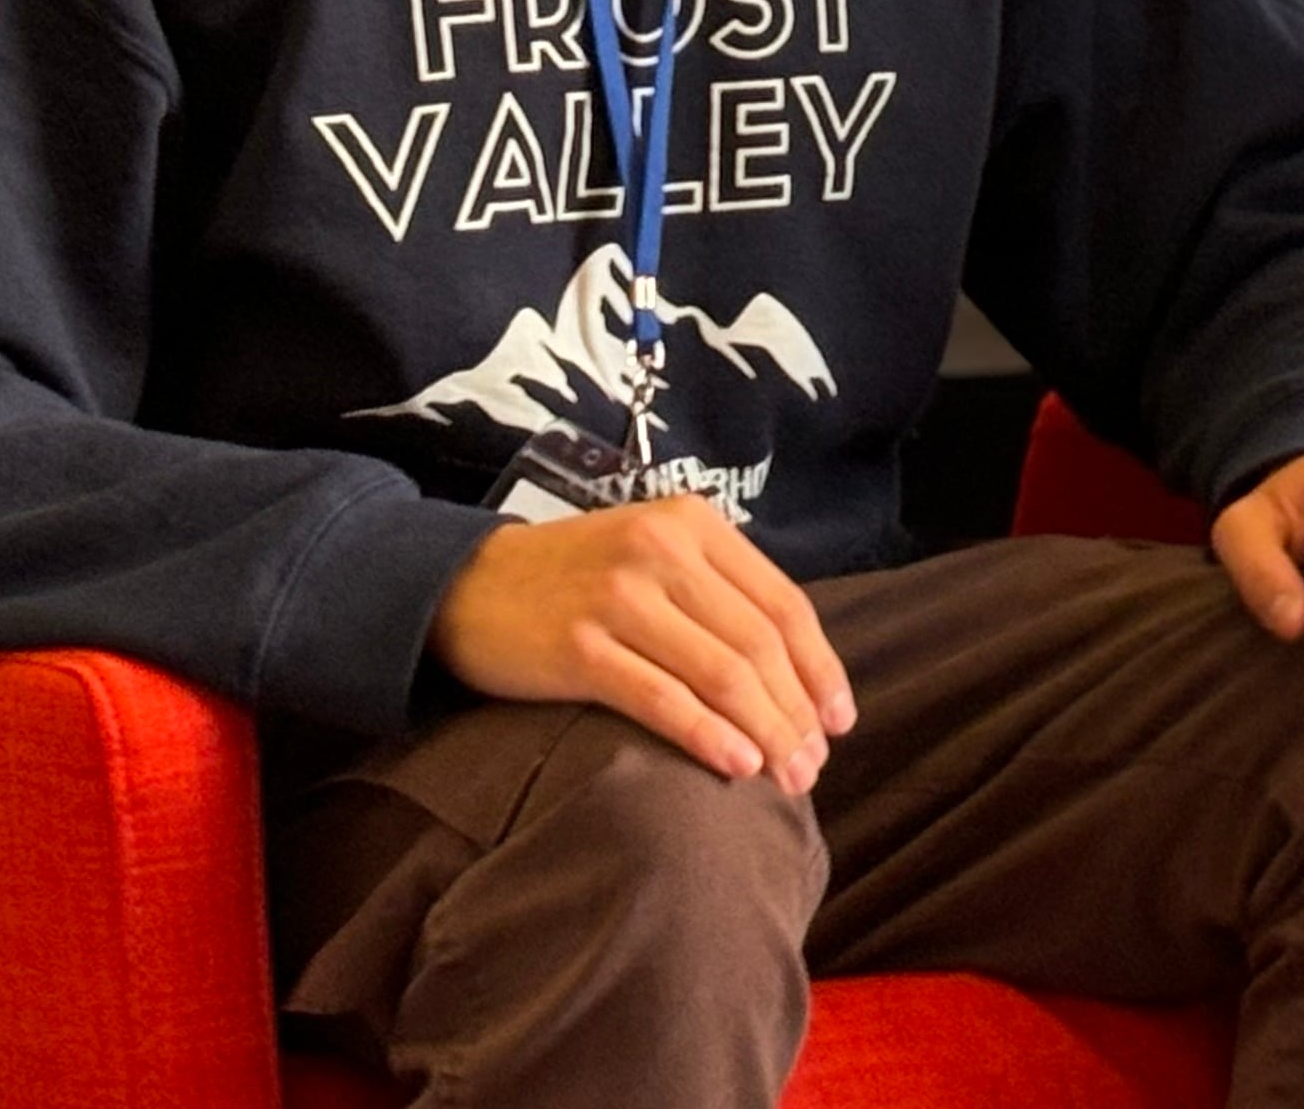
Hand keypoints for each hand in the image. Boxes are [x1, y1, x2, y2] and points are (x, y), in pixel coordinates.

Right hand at [429, 496, 856, 792]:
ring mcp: (620, 598)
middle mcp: (663, 551)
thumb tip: (794, 672)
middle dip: (796, 712)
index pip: (784, 604)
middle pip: (759, 644)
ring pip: (721, 674)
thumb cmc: (572, 581)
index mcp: (694, 525)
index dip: (820, 668)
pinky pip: (663, 699)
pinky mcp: (579, 648)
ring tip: (787, 778)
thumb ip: (716, 592)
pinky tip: (736, 767)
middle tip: (814, 766)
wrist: (462, 583)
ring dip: (766, 732)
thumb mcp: (652, 555)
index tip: (840, 720)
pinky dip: (709, 736)